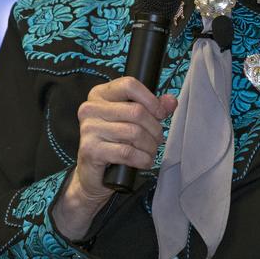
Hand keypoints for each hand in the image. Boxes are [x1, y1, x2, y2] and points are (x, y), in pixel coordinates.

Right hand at [55, 77, 177, 240]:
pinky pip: (127, 152)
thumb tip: (171, 101)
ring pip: (134, 133)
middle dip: (154, 128)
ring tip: (150, 151)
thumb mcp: (132, 120)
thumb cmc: (114, 142)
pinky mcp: (90, 150)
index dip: (151, 100)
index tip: (160, 114)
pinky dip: (142, 159)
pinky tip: (144, 161)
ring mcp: (89, 129)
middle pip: (136, 111)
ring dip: (150, 146)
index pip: (129, 85)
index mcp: (100, 94)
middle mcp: (90, 108)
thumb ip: (152, 108)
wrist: (94, 173)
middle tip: (157, 139)